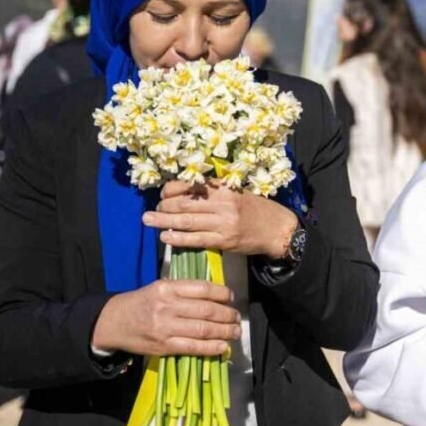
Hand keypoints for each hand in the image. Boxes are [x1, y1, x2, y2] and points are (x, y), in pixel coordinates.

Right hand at [92, 279, 239, 356]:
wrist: (114, 322)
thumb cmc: (141, 302)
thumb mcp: (160, 288)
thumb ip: (184, 290)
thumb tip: (216, 295)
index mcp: (167, 288)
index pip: (203, 289)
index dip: (222, 293)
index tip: (231, 297)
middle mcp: (167, 306)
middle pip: (207, 310)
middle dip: (227, 315)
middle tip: (237, 317)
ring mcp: (165, 328)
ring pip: (203, 329)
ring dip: (224, 331)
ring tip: (235, 331)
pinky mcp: (163, 346)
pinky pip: (193, 347)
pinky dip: (211, 348)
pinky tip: (222, 346)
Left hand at [144, 180, 297, 259]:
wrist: (277, 228)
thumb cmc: (256, 209)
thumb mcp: (238, 192)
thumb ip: (215, 191)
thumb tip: (185, 192)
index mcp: (224, 188)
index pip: (191, 185)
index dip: (171, 189)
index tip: (162, 193)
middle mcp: (223, 203)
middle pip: (185, 203)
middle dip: (164, 206)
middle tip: (150, 211)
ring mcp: (223, 222)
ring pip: (187, 221)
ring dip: (164, 221)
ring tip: (148, 221)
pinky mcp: (225, 240)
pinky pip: (196, 239)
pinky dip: (179, 238)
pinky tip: (166, 237)